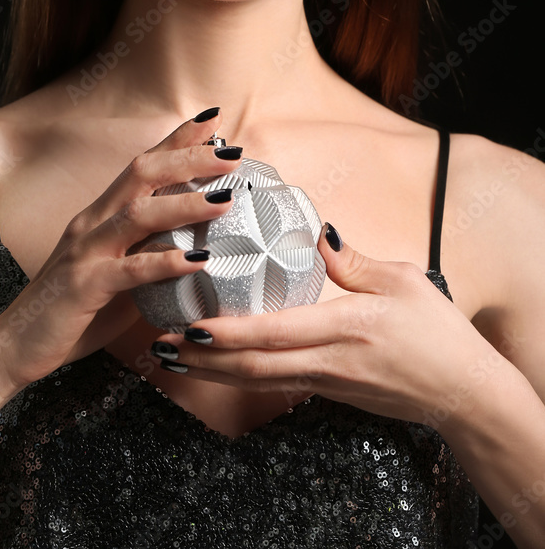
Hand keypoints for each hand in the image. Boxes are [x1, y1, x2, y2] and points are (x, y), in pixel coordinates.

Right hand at [0, 107, 240, 393]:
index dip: (176, 140)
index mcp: (100, 215)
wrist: (15, 346)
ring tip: (224, 200)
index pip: (142, 166)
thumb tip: (197, 247)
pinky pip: (130, 269)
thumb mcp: (117, 274)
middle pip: (142, 173)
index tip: (212, 120)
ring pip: (138, 213)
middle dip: (187, 159)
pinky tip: (197, 261)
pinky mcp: (85, 286)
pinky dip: (166, 262)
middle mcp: (92, 223)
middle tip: (230, 154)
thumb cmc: (72, 311)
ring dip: (184, 204)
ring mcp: (85, 251)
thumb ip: (148, 254)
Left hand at [152, 224, 497, 425]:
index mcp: (344, 329)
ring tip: (173, 359)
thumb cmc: (437, 333)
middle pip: (253, 367)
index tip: (192, 326)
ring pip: (258, 381)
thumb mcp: (401, 282)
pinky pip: (275, 383)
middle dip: (203, 359)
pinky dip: (240, 375)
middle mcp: (328, 362)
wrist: (463, 393)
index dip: (229, 334)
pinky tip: (219, 364)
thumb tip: (319, 231)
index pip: (275, 334)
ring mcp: (326, 382)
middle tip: (161, 346)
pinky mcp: (329, 391)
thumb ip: (353, 261)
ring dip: (213, 371)